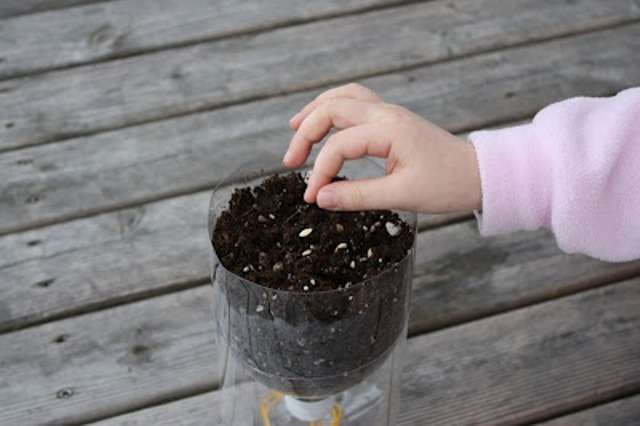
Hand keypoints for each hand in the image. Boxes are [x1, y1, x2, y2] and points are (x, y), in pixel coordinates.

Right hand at [283, 83, 480, 212]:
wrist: (478, 174)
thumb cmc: (447, 184)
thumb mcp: (401, 196)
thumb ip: (357, 196)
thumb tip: (320, 198)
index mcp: (389, 130)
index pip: (339, 145)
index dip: (319, 171)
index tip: (313, 197)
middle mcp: (386, 114)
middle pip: (332, 109)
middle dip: (305, 133)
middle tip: (291, 162)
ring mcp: (388, 112)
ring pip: (342, 98)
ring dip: (315, 112)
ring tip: (294, 130)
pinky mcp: (391, 119)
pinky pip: (355, 101)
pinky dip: (333, 109)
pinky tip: (323, 122)